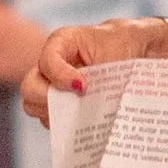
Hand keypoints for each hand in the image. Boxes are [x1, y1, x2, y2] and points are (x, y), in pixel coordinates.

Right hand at [20, 17, 167, 124]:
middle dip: (48, 100)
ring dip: (56, 115)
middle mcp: (51, 65)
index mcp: (62, 43)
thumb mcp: (119, 52)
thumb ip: (103, 76)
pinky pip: (51, 120)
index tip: (83, 87)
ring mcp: (53, 87)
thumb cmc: (126, 45)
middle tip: (75, 105)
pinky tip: (85, 124)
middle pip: (30, 87)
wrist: (138, 53)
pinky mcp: (61, 105)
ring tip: (82, 115)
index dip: (60, 76)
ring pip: (35, 107)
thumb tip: (95, 105)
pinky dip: (65, 125)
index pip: (47, 60)